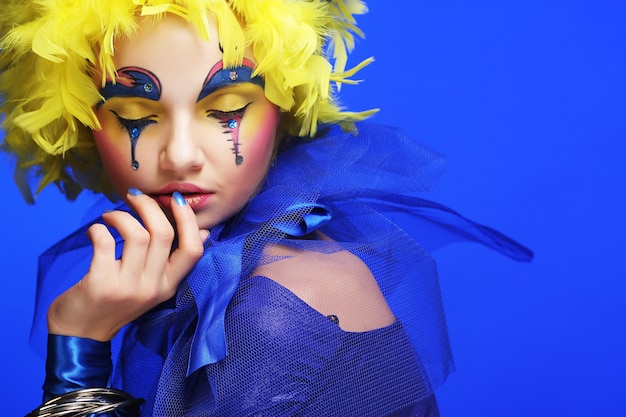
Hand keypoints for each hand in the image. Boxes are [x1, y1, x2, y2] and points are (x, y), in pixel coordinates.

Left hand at [47, 189, 207, 340]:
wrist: (80, 334)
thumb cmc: (116, 302)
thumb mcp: (152, 284)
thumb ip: (173, 261)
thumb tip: (203, 231)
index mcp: (169, 286)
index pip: (193, 249)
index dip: (188, 220)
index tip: (175, 199)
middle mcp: (153, 287)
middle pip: (163, 234)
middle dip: (150, 207)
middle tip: (134, 197)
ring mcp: (127, 287)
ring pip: (136, 234)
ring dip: (122, 216)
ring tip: (110, 216)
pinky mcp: (100, 285)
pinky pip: (105, 242)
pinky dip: (99, 229)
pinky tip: (95, 231)